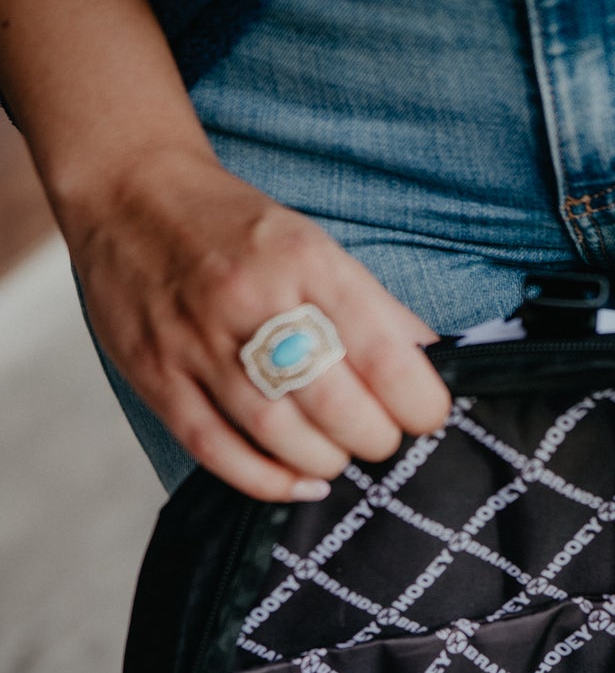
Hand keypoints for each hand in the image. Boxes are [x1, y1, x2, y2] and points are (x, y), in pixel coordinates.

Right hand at [62, 145, 451, 500]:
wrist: (126, 190)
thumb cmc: (234, 228)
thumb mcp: (313, 244)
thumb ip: (372, 307)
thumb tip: (429, 364)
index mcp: (303, 260)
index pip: (383, 353)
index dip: (420, 402)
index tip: (426, 414)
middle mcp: (250, 300)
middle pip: (334, 404)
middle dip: (375, 438)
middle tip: (379, 435)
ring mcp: (197, 342)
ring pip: (279, 434)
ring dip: (326, 460)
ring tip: (338, 452)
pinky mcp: (157, 376)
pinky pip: (218, 451)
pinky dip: (269, 481)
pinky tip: (299, 482)